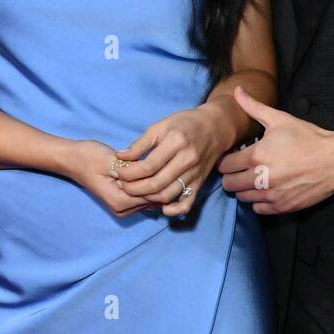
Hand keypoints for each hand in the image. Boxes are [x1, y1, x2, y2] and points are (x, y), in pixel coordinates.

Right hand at [64, 139, 161, 217]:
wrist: (72, 160)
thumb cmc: (89, 157)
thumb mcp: (111, 160)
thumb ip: (132, 170)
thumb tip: (155, 173)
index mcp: (119, 201)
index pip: (153, 196)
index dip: (163, 180)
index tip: (167, 162)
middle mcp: (122, 209)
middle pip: (154, 199)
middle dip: (162, 182)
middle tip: (167, 161)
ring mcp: (123, 208)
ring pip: (151, 198)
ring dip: (157, 183)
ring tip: (161, 164)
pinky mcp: (124, 201)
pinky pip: (144, 196)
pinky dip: (150, 185)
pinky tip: (154, 170)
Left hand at [112, 106, 229, 218]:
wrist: (216, 127)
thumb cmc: (186, 123)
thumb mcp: (161, 125)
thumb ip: (140, 143)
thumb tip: (120, 156)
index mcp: (176, 142)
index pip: (148, 166)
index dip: (128, 173)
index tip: (116, 172)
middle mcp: (187, 160)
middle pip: (156, 184)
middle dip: (133, 188)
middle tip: (121, 185)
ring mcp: (195, 174)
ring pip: (167, 195)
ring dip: (147, 198)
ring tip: (135, 192)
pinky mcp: (200, 183)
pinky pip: (186, 204)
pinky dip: (173, 210)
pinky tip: (160, 206)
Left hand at [217, 85, 333, 214]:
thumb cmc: (307, 137)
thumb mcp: (280, 119)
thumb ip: (254, 107)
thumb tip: (237, 90)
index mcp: (257, 155)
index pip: (225, 165)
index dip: (226, 160)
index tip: (232, 157)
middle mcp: (261, 178)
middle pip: (229, 184)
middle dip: (231, 175)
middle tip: (240, 169)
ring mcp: (271, 195)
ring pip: (242, 197)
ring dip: (244, 188)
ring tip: (254, 178)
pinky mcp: (282, 207)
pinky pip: (257, 209)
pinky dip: (258, 201)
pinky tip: (266, 189)